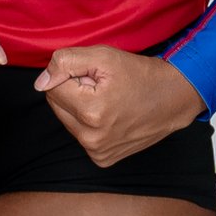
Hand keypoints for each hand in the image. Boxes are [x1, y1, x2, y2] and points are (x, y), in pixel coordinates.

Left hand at [35, 46, 204, 165]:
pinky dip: (90, 125)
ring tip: (108, 101)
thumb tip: (41, 83)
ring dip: (81, 109)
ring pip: (67, 122)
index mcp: (90, 111)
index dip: (71, 76)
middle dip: (74, 93)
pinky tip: (111, 116)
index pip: (52, 88)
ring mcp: (97, 151)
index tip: (93, 76)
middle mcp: (92, 137)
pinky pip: (81, 136)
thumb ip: (66, 62)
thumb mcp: (104, 56)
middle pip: (57, 106)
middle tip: (102, 88)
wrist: (174, 98)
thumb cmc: (142, 75)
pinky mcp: (102, 159)